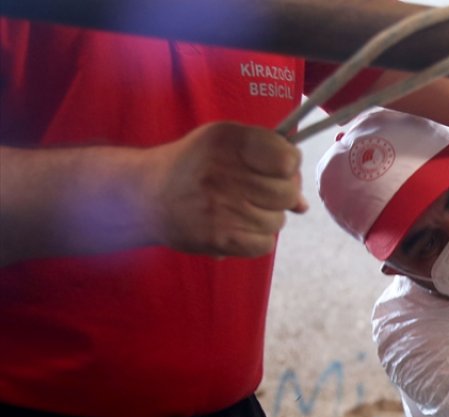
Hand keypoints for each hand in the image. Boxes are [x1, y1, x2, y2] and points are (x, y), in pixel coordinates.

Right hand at [148, 122, 306, 256]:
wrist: (145, 196)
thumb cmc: (196, 166)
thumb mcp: (226, 146)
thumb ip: (270, 162)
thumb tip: (303, 204)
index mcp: (228, 140)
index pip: (287, 159)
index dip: (289, 167)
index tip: (277, 169)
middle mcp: (223, 171)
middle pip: (286, 193)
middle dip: (279, 196)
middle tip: (256, 193)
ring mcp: (220, 206)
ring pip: (277, 221)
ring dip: (265, 218)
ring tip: (238, 210)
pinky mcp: (218, 236)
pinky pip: (265, 244)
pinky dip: (256, 240)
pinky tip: (236, 228)